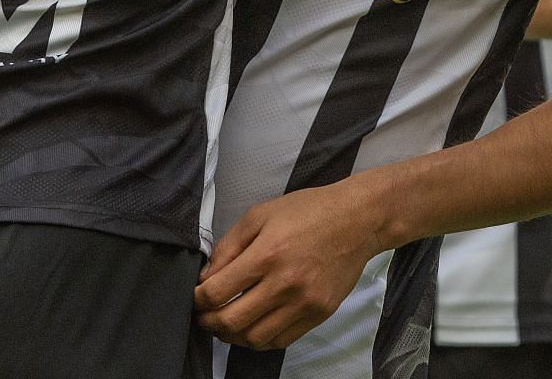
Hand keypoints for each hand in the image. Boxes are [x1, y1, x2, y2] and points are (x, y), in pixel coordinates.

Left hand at [193, 184, 386, 349]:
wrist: (356, 221)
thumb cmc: (308, 211)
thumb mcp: (260, 214)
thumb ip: (229, 246)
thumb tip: (207, 276)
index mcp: (266, 254)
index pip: (217, 292)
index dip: (197, 299)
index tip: (195, 297)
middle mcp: (284, 284)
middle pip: (232, 321)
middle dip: (209, 322)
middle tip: (203, 316)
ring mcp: (304, 303)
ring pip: (255, 338)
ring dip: (232, 336)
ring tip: (224, 325)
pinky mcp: (318, 314)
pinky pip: (281, 340)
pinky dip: (260, 340)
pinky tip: (251, 328)